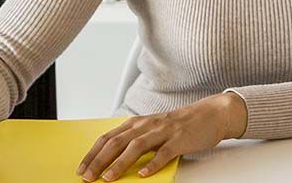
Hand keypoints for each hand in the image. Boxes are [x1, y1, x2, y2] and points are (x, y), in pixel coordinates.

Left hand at [77, 92, 247, 181]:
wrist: (209, 114)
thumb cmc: (179, 125)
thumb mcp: (153, 130)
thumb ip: (135, 141)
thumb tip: (113, 160)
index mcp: (138, 123)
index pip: (109, 137)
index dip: (93, 153)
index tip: (82, 168)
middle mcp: (147, 125)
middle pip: (118, 142)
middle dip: (100, 160)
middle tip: (88, 176)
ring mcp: (163, 131)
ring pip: (137, 147)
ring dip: (120, 163)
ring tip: (109, 178)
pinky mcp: (179, 139)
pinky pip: (163, 153)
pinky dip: (152, 164)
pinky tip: (143, 174)